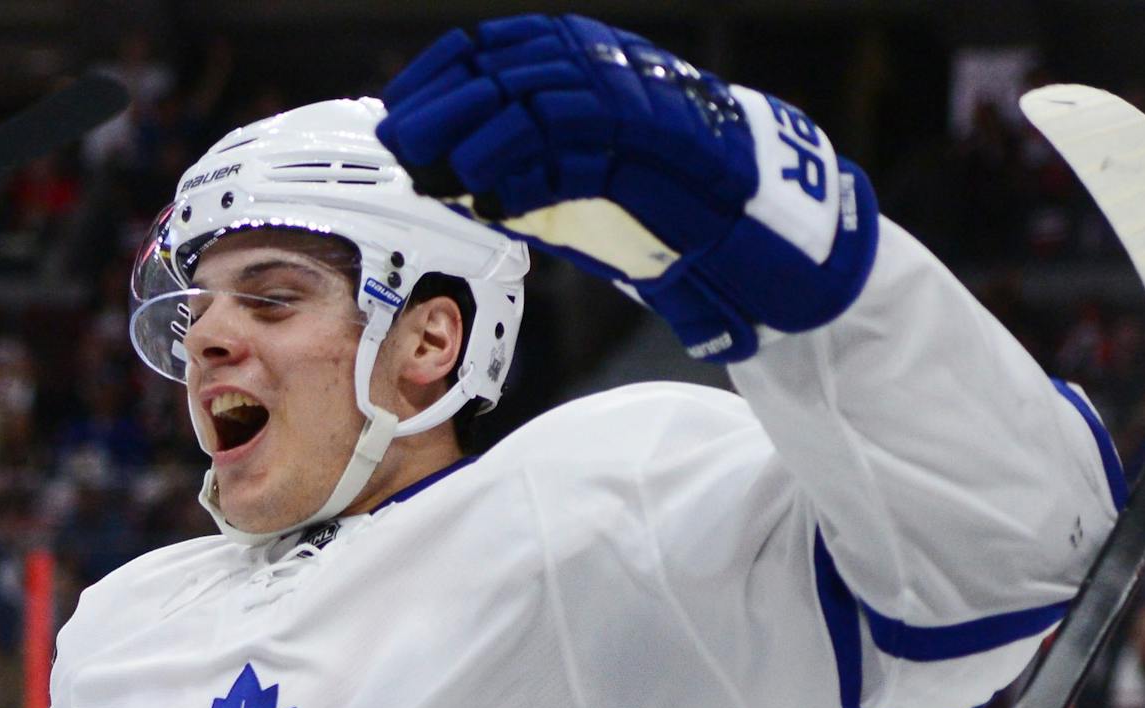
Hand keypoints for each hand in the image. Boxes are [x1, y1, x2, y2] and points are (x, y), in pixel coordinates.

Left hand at [376, 14, 878, 361]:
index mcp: (581, 58)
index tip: (395, 115)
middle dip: (446, 107)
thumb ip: (510, 171)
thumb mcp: (568, 181)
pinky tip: (494, 202)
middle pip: (506, 67)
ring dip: (479, 138)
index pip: (490, 45)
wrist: (749, 225)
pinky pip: (582, 149)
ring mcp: (634, 97)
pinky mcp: (658, 140)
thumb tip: (437, 177)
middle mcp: (605, 64)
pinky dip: (530, 175)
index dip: (436, 78)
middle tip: (401, 146)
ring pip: (539, 100)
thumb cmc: (654, 202)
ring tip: (438, 175)